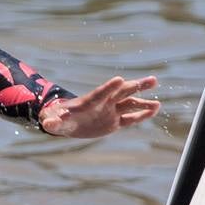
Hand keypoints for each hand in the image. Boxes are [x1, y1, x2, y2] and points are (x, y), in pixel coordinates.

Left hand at [39, 75, 159, 137]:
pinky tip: (155, 110)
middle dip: (136, 87)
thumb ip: (52, 123)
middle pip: (121, 93)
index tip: (120, 79)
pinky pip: (130, 118)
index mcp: (88, 102)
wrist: (66, 122)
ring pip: (130, 104)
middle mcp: (103, 104)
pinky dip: (142, 115)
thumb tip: (46, 124)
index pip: (100, 94)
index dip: (109, 87)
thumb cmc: (57, 119)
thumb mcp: (53, 122)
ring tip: (158, 104)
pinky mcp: (114, 121)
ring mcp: (110, 111)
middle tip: (152, 80)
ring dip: (143, 103)